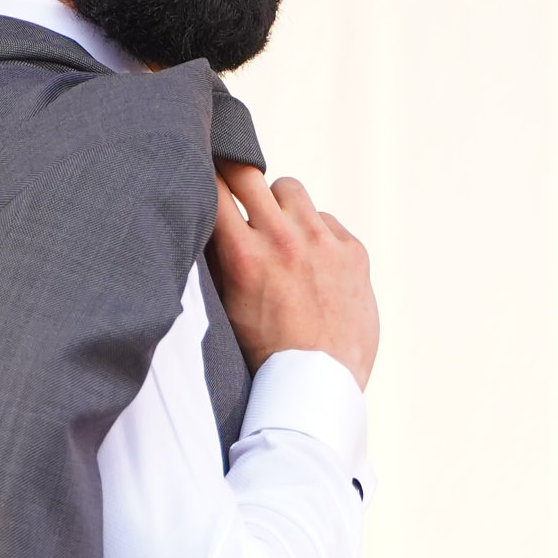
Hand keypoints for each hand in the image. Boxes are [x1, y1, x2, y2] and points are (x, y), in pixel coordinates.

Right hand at [209, 162, 378, 388]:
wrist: (319, 383)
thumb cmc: (266, 354)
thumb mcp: (227, 308)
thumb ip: (219, 263)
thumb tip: (207, 226)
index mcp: (244, 255)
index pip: (217, 189)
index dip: (207, 179)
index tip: (204, 178)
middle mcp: (283, 239)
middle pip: (249, 174)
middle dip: (237, 177)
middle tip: (235, 189)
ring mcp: (322, 241)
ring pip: (290, 189)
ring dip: (278, 203)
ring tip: (278, 229)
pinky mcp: (352, 251)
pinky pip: (326, 220)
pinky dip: (315, 232)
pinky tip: (311, 262)